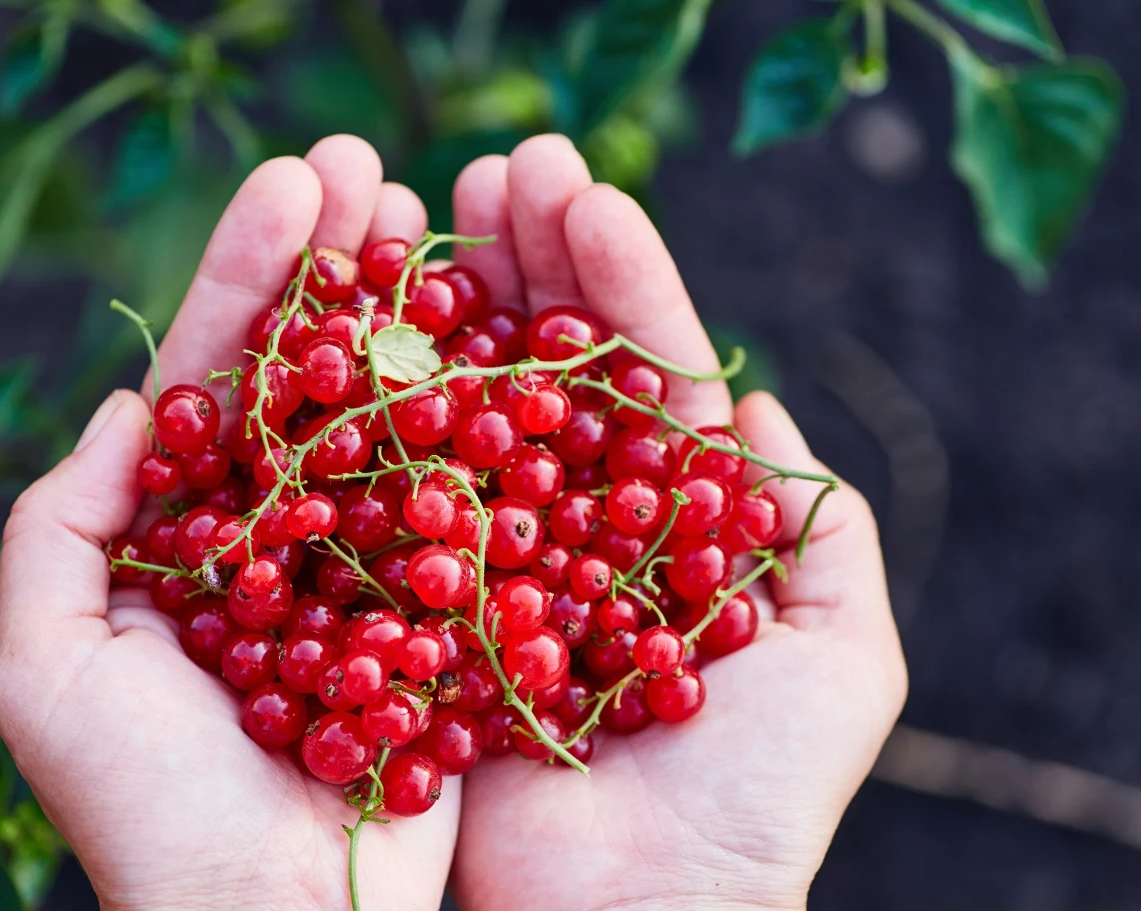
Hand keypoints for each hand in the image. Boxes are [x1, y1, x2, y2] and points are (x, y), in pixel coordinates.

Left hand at [0, 137, 456, 910]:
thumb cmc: (152, 814)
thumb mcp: (50, 670)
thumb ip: (62, 529)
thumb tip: (134, 404)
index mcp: (200, 535)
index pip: (225, 378)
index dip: (255, 278)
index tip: (299, 183)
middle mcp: (298, 537)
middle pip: (323, 378)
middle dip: (345, 268)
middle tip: (375, 166)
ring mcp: (389, 567)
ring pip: (409, 420)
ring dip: (429, 317)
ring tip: (452, 216)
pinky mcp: (466, 611)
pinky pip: (487, 502)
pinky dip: (503, 422)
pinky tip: (524, 338)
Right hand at [448, 136, 907, 910]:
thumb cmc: (751, 802)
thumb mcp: (841, 656)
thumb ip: (821, 529)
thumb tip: (760, 409)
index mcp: (658, 523)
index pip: (637, 375)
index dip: (613, 281)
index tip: (577, 192)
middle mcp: (561, 529)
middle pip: (541, 374)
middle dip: (523, 265)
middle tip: (491, 168)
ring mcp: (479, 562)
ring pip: (464, 414)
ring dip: (449, 305)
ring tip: (424, 202)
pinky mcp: (408, 606)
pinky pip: (391, 498)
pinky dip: (380, 409)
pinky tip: (361, 319)